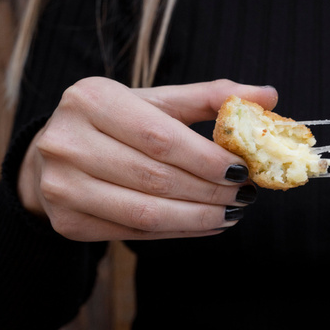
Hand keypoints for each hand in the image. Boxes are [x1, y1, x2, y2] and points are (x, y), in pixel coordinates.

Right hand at [18, 77, 277, 240]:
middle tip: (245, 194)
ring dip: (199, 217)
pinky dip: (179, 231)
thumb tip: (269, 95)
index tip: (242, 170)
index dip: (205, 159)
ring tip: (232, 212)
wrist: (61, 150)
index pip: (160, 137)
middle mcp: (67, 141)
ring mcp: (62, 186)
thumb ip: (213, 97)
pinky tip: (207, 224)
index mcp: (92, 100)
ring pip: (146, 213)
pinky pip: (135, 233)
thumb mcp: (160, 101)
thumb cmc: (120, 121)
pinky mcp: (67, 221)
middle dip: (210, 191)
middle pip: (156, 178)